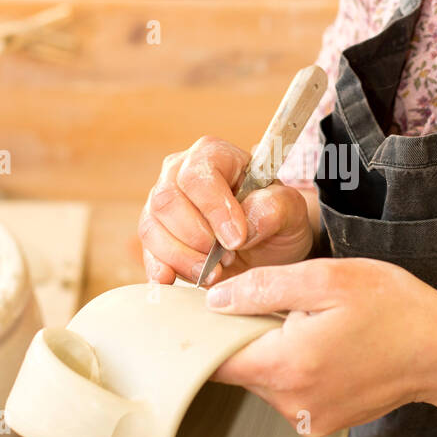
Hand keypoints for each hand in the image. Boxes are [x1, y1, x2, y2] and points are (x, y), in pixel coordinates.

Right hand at [138, 136, 313, 286]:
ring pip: (151, 228)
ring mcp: (161, 204)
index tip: (237, 239)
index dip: (214, 209)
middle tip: (227, 258)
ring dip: (182, 257)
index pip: (198, 176)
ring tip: (215, 272)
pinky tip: (174, 280)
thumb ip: (274, 207)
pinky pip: (146, 252)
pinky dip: (160, 269)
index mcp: (214, 155)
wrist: (266, 247)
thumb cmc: (275, 219)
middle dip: (197, 238)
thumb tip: (246, 222)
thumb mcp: (289, 211)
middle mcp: (178, 173)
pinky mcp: (154, 235)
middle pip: (167, 201)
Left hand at [205, 257, 436, 435]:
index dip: (205, 332)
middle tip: (277, 304)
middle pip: (238, 369)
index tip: (212, 309)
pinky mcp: (320, 424)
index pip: (212, 359)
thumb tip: (214, 300)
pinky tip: (324, 346)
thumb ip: (264, 288)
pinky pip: (287, 392)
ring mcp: (306, 419)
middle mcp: (290, 403)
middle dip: (246, 335)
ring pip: (262, 379)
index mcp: (286, 365)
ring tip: (311, 324)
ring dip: (273, 351)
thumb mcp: (328, 278)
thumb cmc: (392, 307)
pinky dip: (294, 368)